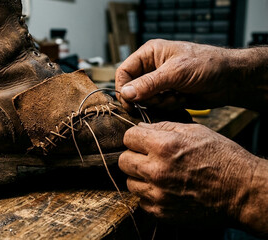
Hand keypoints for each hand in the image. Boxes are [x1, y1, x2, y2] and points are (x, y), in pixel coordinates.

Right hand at [115, 39, 239, 110]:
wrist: (231, 80)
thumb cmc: (207, 65)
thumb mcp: (175, 73)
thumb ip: (148, 84)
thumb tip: (125, 94)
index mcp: (149, 54)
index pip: (124, 72)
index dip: (124, 88)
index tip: (130, 101)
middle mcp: (152, 68)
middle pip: (133, 89)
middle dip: (146, 97)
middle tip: (162, 98)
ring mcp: (160, 82)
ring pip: (145, 100)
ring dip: (159, 103)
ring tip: (176, 96)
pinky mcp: (168, 95)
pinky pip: (157, 106)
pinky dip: (168, 106)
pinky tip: (181, 99)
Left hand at [118, 121, 259, 225]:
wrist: (241, 191)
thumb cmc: (222, 158)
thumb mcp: (195, 131)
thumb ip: (163, 127)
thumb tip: (141, 127)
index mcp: (163, 146)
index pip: (128, 137)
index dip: (136, 137)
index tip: (142, 141)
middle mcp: (156, 170)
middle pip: (124, 160)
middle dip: (134, 156)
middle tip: (149, 158)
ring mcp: (157, 194)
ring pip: (130, 182)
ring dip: (140, 177)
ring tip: (159, 175)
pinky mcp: (161, 212)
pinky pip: (141, 201)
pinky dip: (149, 195)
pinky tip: (165, 189)